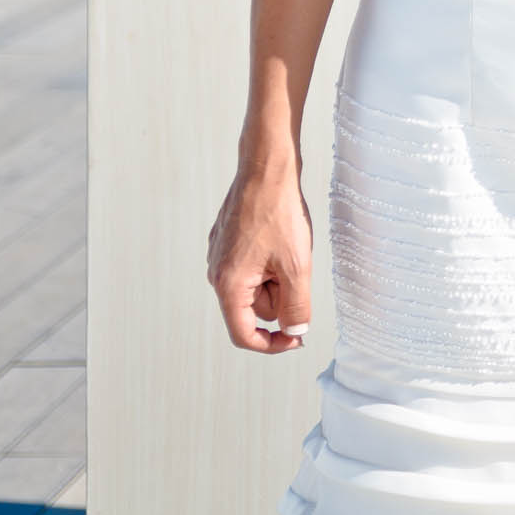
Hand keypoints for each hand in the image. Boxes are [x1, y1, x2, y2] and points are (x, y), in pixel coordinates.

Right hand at [207, 160, 313, 353]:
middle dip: (281, 294)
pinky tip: (279, 236)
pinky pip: (252, 265)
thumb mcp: (297, 265)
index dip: (272, 344)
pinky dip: (271, 259)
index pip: (243, 334)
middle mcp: (216, 274)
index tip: (297, 339)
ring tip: (288, 246)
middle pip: (255, 308)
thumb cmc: (279, 214)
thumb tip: (295, 331)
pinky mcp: (226, 242)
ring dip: (277, 275)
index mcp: (228, 286)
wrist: (266, 170)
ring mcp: (219, 256)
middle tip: (296, 263)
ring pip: (256, 285)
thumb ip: (297, 305)